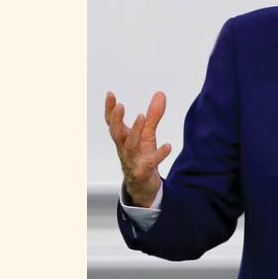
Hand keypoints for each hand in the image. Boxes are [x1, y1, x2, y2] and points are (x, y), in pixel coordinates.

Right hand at [105, 91, 172, 207]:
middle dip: (116, 120)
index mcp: (123, 139)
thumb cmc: (142, 156)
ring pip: (130, 145)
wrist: (142, 185)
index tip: (110, 94)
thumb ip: (154, 115)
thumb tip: (160, 93)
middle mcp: (125, 148)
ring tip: (141, 116)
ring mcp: (133, 160)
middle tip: (120, 106)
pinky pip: (151, 162)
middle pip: (117, 133)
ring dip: (134, 131)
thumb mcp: (147, 134)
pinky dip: (159, 154)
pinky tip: (168, 146)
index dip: (109, 109)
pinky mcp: (144, 171)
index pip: (112, 123)